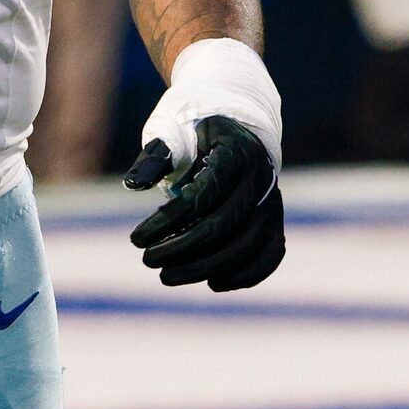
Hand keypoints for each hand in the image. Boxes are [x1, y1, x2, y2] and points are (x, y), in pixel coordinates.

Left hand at [125, 115, 285, 289]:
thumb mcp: (172, 131)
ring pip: (247, 245)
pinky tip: (213, 283)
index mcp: (236, 151)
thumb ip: (154, 156)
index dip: (169, 221)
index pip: (204, 194)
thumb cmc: (195, 131)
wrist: (235, 126)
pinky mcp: (274, 221)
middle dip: (183, 249)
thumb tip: (134, 184)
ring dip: (206, 268)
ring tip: (168, 276)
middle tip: (148, 260)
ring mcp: (272, 201)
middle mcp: (261, 177)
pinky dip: (246, 275)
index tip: (137, 238)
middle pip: (225, 225)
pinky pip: (269, 255)